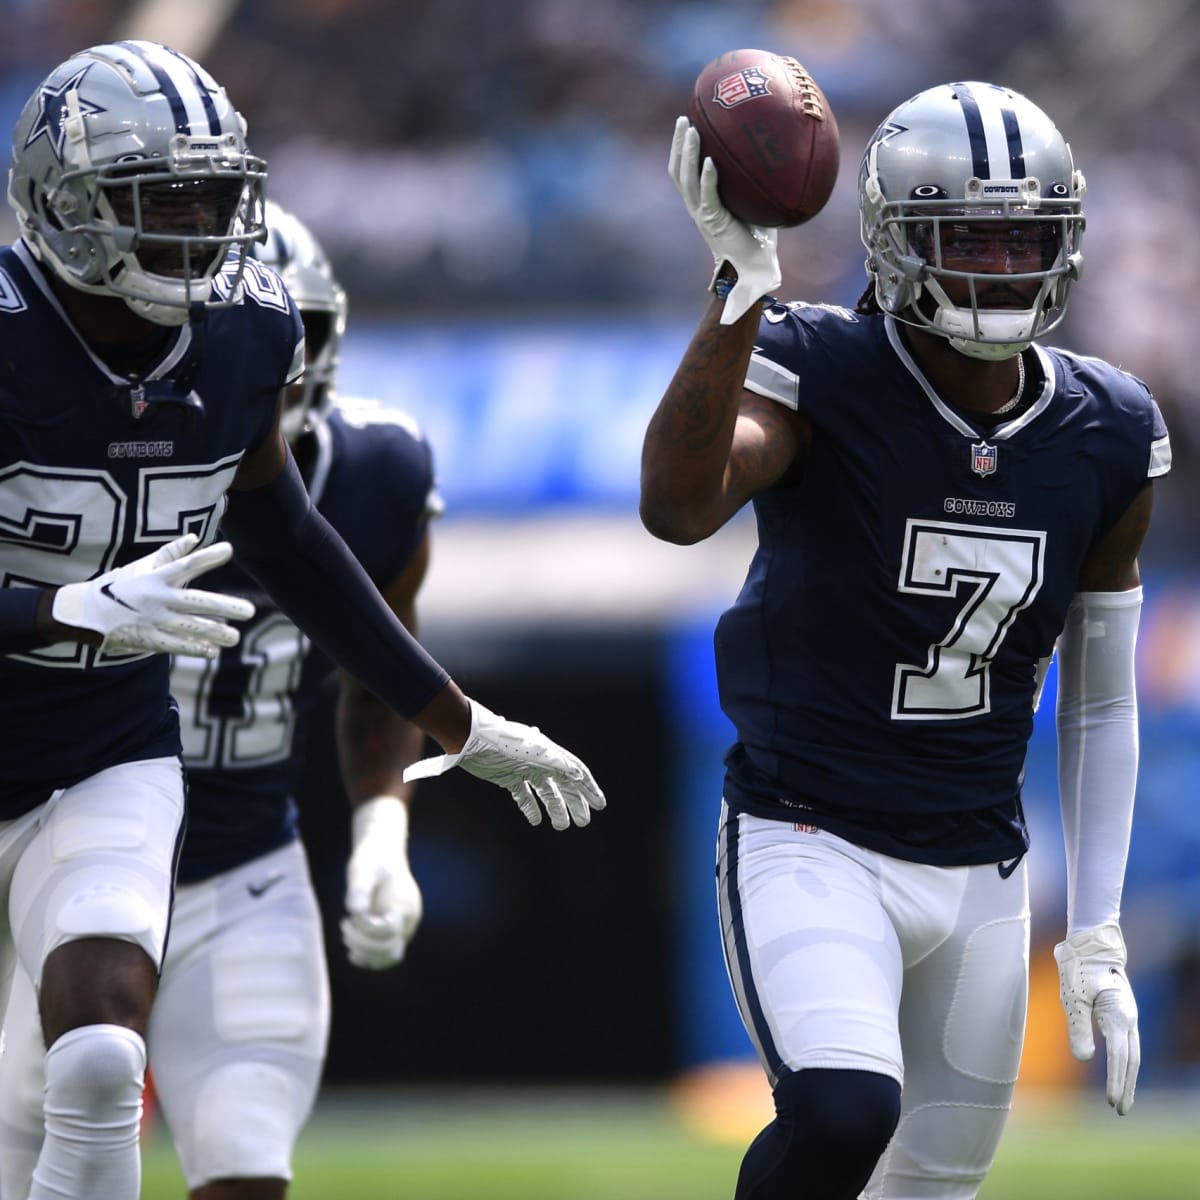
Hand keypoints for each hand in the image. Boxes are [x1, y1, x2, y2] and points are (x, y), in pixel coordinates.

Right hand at [51, 533, 254, 657]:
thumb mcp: (143, 566)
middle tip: (250, 611)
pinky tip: (213, 651)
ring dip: (215, 633)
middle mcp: (157, 598)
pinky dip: (194, 648)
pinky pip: (175, 645)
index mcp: (156, 577)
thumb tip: (194, 537)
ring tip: (235, 637)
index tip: (228, 549)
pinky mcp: (148, 639)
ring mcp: (153, 620)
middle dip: (225, 607)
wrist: (86, 613)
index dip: (207, 556)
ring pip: (190, 627)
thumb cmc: (121, 585)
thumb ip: (171, 553)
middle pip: (196, 602)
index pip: (185, 564)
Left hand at [341, 795, 421, 968]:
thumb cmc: (373, 859)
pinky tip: (351, 949)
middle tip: (344, 925)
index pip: (390, 932)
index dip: (367, 929)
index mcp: (405, 905)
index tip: (350, 915)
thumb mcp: (364, 869)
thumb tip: (356, 911)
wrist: (382, 855)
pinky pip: (384, 957)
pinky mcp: (392, 933)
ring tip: (347, 935)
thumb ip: (359, 889)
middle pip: (391, 950)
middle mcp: (407, 921)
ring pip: (389, 958)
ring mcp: (401, 929)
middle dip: (364, 944)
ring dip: (366, 953)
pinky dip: (368, 958)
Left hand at [404, 699, 605, 830]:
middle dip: (575, 803)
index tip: (600, 805)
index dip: (589, 789)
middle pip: (563, 786)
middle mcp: (540, 762)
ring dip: (555, 808)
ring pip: (545, 793)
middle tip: (583, 822)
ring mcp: (525, 770)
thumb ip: (558, 764)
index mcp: (551, 754)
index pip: (576, 773)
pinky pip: (524, 795)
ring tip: (562, 826)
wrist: (472, 739)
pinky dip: (531, 808)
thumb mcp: (535, 754)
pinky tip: (536, 820)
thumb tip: (581, 775)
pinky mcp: (508, 777)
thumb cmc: (505, 743)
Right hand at [668, 115, 780, 324]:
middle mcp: (697, 208)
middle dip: (679, 144)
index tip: (688, 124)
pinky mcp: (714, 223)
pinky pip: (707, 197)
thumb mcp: (755, 204)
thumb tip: (781, 154)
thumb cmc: (758, 240)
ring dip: (688, 154)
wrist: (753, 269)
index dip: (682, 150)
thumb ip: (757, 183)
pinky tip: (711, 161)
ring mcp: (702, 215)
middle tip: (684, 118)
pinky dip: (707, 179)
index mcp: (702, 203)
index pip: (684, 173)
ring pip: (687, 181)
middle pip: (678, 171)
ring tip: (693, 131)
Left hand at [1053, 924, 1139, 1114]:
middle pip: (1131, 1060)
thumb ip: (1078, 1027)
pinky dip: (1125, 1062)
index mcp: (1118, 1015)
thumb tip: (1084, 1060)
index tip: (1112, 1101)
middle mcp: (1128, 1018)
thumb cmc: (1080, 968)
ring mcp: (1128, 1015)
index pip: (1119, 1056)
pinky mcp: (1121, 1012)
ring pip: (1131, 1053)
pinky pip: (1127, 1043)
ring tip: (1121, 1099)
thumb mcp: (1073, 997)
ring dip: (1127, 1076)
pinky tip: (1120, 1072)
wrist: (1092, 943)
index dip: (1116, 1080)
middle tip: (1120, 1110)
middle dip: (1125, 1085)